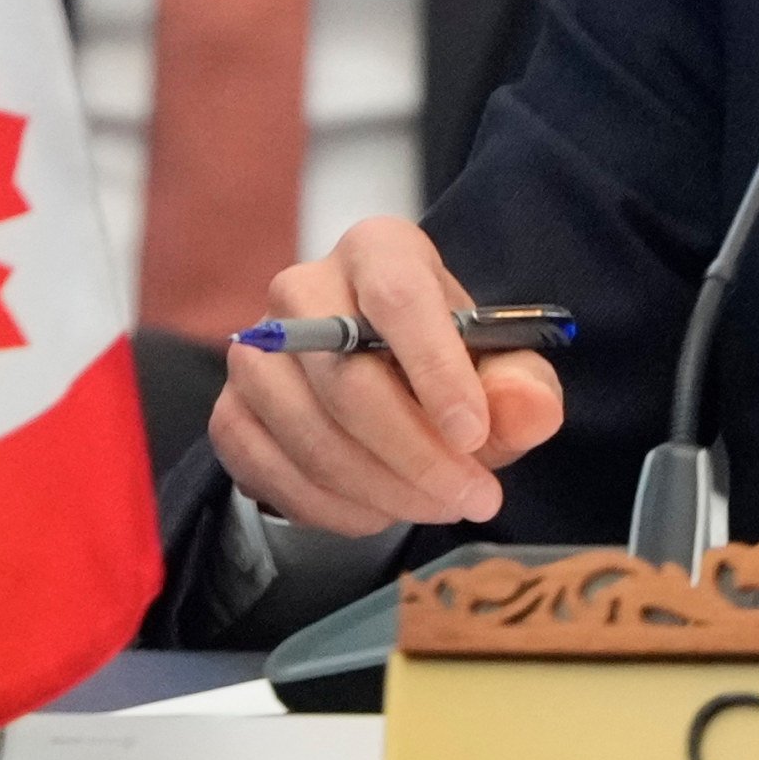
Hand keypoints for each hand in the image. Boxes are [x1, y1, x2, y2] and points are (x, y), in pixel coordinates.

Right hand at [209, 217, 565, 535]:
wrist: (379, 386)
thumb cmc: (444, 368)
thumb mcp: (501, 369)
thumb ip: (523, 387)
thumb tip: (527, 409)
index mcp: (379, 249)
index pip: (397, 297)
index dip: (436, 371)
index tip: (473, 436)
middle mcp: (304, 288)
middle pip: (348, 380)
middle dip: (417, 456)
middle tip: (471, 498)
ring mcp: (255, 350)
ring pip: (310, 434)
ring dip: (381, 489)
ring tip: (434, 505)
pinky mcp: (231, 410)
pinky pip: (271, 471)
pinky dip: (332, 506)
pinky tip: (378, 509)